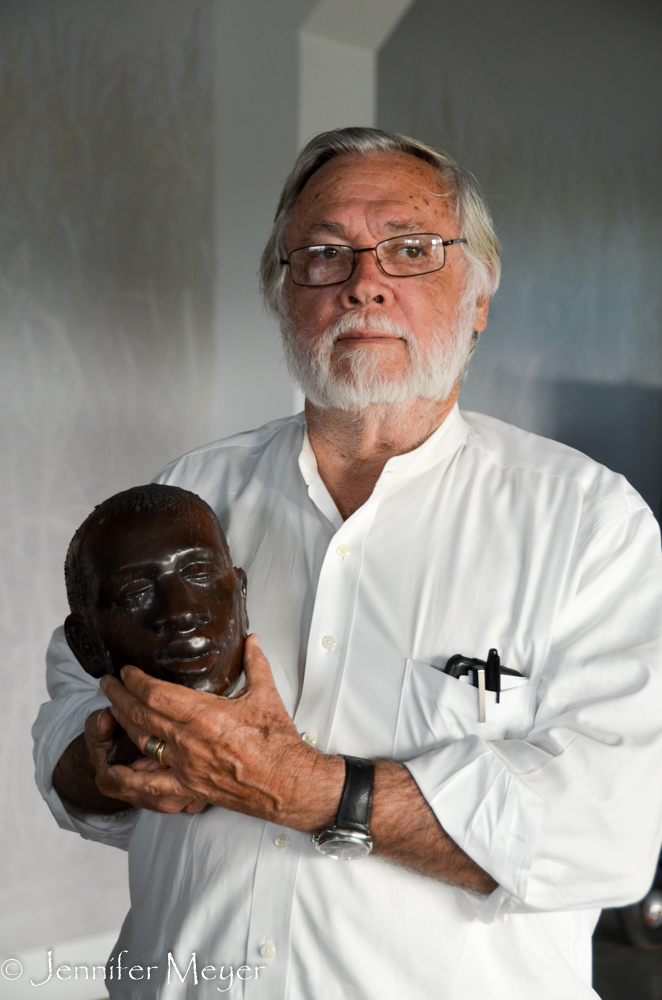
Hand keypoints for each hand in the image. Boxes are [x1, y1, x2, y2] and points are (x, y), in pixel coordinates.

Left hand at [100, 634, 343, 828]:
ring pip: (140, 742)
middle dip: (119, 696)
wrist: (288, 783)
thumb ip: (255, 663)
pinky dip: (128, 778)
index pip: (156, 693)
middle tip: (107, 684)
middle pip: (140, 714)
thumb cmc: (278, 742)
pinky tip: (112, 769)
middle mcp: (188, 740)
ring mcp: (185, 766)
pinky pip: (149, 785)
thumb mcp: (266, 694)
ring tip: (111, 710)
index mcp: (204, 714)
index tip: (126, 671)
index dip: (135, 680)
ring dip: (122, 724)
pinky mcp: (188, 788)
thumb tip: (252, 640)